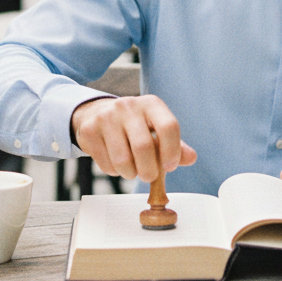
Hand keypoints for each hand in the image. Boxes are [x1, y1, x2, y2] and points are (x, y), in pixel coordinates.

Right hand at [70, 95, 196, 182]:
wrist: (96, 113)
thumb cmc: (133, 126)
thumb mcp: (156, 130)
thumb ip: (176, 145)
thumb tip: (191, 158)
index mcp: (151, 104)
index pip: (169, 127)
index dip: (172, 152)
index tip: (170, 166)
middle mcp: (128, 106)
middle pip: (144, 147)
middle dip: (149, 171)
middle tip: (150, 176)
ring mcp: (107, 117)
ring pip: (123, 161)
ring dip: (130, 174)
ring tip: (131, 169)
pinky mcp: (90, 131)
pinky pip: (106, 165)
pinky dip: (114, 171)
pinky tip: (115, 161)